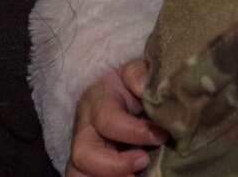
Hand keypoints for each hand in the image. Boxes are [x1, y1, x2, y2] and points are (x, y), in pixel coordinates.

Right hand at [67, 61, 165, 176]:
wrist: (122, 95)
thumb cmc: (131, 85)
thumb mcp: (136, 72)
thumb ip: (139, 74)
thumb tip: (142, 87)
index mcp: (97, 101)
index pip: (107, 120)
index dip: (134, 132)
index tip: (160, 135)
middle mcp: (84, 128)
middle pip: (82, 154)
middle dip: (114, 165)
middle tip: (144, 161)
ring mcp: (82, 150)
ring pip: (76, 173)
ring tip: (134, 176)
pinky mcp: (86, 166)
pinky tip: (129, 176)